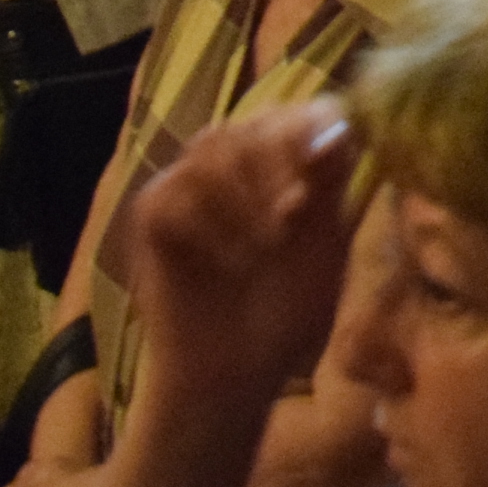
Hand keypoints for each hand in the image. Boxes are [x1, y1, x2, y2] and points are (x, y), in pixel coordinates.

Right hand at [117, 103, 360, 412]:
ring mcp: (192, 185)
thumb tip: (334, 128)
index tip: (317, 174)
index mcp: (294, 164)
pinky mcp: (153, 215)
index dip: (312, 131)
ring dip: (243, 195)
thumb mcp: (325, 249)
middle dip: (278, 164)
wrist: (235, 375)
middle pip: (255, 122)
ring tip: (260, 251)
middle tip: (290, 220)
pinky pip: (171, 190)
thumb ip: (329, 187)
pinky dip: (205, 223)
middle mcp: (241, 164)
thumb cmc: (288, 313)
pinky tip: (227, 263)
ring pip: (211, 144)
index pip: (307, 111)